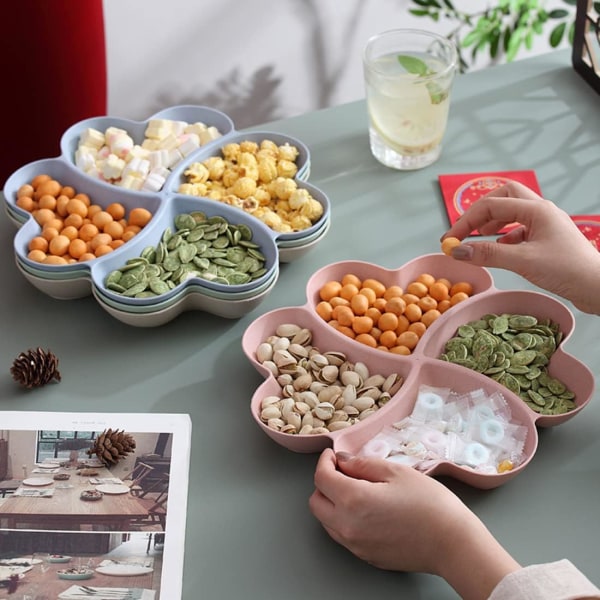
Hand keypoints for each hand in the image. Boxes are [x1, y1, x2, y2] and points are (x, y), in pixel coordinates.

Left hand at [309, 449, 519, 599]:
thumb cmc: (430, 504)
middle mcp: (348, 526)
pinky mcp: (366, 557)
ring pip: (326, 521)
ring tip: (357, 490)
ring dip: (332, 503)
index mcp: (353, 500)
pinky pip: (343, 535)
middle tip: (343, 472)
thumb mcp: (395, 472)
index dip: (325, 461)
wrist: (453, 544)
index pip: (321, 478)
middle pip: (316, 502)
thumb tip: (342, 461)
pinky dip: (345, 520)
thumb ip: (362, 465)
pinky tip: (367, 510)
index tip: (333, 455)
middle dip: (325, 483)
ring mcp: (355, 545)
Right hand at [442, 181, 599, 313]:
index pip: (490, 206)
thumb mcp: (522, 261)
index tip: (449, 241)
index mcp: (536, 209)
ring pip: (511, 212)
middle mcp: (541, 210)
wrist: (598, 287)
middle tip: (464, 231)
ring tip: (477, 238)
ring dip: (491, 222)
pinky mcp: (548, 238)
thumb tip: (457, 252)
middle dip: (479, 212)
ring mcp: (545, 223)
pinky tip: (499, 249)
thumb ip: (488, 254)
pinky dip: (504, 235)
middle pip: (502, 197)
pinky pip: (520, 228)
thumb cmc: (566, 270)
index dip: (465, 222)